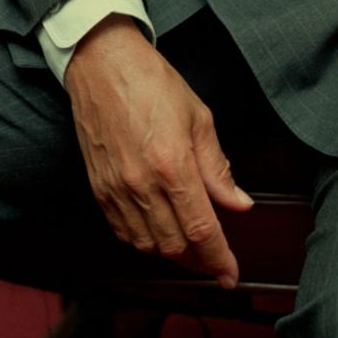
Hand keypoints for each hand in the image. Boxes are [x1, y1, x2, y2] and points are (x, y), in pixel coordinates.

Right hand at [64, 14, 251, 286]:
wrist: (102, 63)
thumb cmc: (152, 81)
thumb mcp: (198, 116)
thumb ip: (218, 166)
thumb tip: (239, 204)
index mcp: (173, 165)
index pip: (202, 229)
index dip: (219, 259)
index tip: (231, 275)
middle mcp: (142, 184)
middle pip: (175, 245)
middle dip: (200, 260)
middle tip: (216, 259)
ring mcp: (116, 189)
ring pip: (147, 245)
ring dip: (172, 254)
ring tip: (191, 248)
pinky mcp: (98, 187)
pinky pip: (122, 231)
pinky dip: (143, 241)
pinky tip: (158, 233)